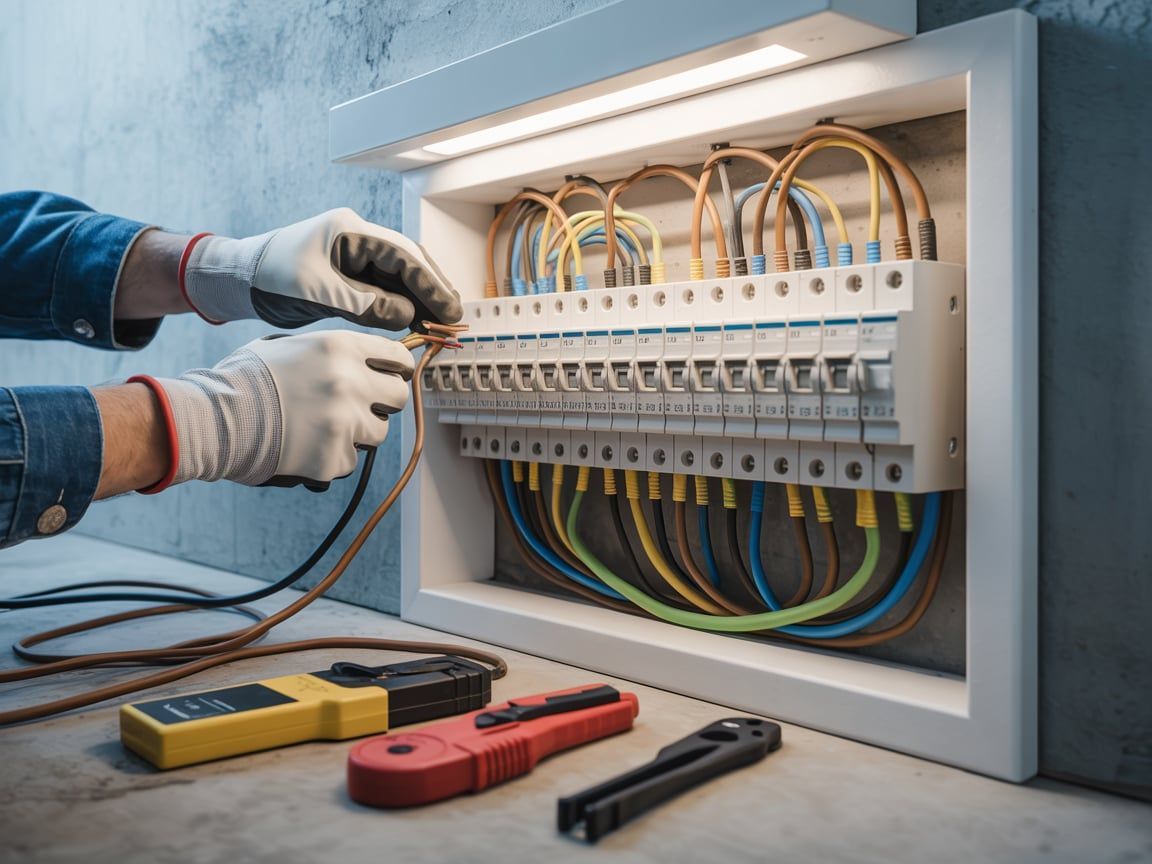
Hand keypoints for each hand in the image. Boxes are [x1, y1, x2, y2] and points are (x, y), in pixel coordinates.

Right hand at [148, 330, 413, 489]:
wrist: (215, 419)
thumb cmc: (246, 378)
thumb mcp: (290, 345)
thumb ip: (331, 352)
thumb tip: (364, 358)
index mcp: (340, 347)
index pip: (396, 357)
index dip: (396, 368)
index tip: (391, 375)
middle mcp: (350, 383)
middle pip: (398, 396)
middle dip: (383, 402)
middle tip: (363, 406)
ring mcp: (345, 423)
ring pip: (379, 433)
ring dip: (360, 432)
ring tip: (325, 427)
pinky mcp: (334, 458)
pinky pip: (351, 460)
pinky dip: (334, 457)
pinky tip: (307, 447)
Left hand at [181, 208, 460, 329]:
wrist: (239, 279)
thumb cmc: (269, 277)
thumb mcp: (317, 292)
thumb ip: (365, 304)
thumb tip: (407, 316)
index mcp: (350, 230)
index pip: (403, 255)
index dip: (431, 283)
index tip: (449, 308)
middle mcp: (357, 237)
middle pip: (409, 262)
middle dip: (433, 289)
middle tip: (454, 318)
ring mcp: (355, 255)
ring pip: (400, 276)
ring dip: (421, 298)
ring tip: (441, 322)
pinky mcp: (350, 274)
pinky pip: (386, 288)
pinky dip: (402, 304)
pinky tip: (415, 321)